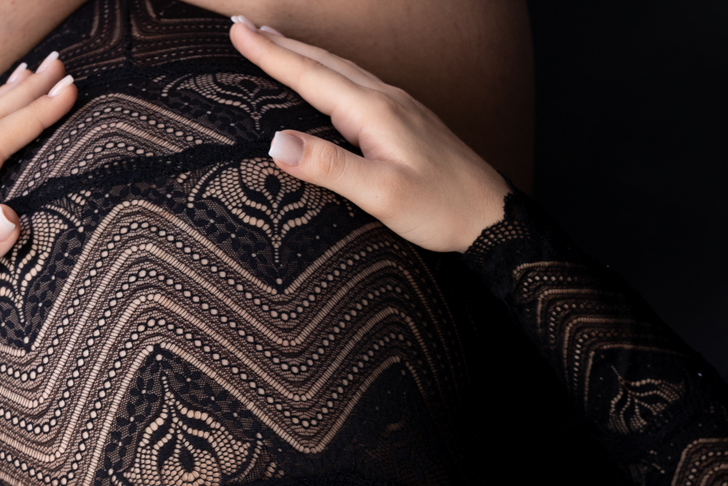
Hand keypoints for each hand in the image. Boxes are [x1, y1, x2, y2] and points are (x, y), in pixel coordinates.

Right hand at [228, 17, 507, 252]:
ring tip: (277, 46)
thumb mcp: (380, 194)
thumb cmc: (439, 209)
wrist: (490, 215)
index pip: (310, 75)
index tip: (237, 32)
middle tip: (243, 28)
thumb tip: (275, 142)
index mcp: (373, 111)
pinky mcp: (407, 122)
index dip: (271, 55)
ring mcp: (399, 107)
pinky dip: (330, 74)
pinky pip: (358, 85)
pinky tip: (328, 82)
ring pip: (341, 70)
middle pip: (324, 63)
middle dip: (281, 45)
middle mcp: (385, 99)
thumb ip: (328, 167)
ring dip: (305, 56)